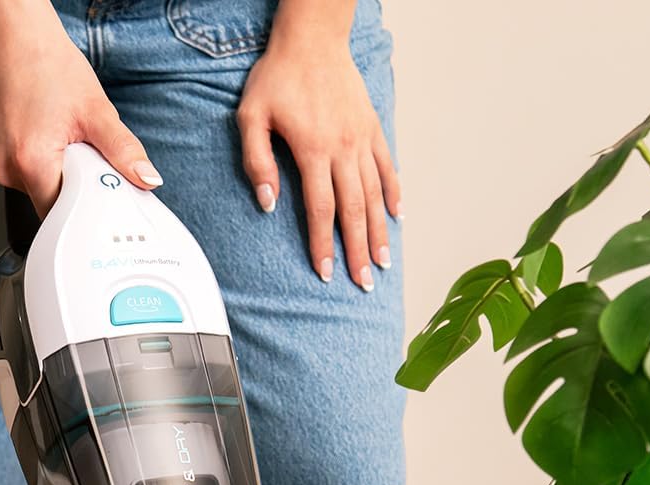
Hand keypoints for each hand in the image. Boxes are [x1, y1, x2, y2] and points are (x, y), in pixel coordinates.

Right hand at [0, 0, 162, 216]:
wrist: (11, 34)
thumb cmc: (48, 64)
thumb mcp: (96, 110)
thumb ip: (123, 150)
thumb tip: (148, 179)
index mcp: (31, 162)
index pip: (64, 214)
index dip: (87, 210)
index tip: (103, 196)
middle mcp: (6, 169)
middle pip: (50, 204)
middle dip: (74, 189)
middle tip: (85, 157)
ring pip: (38, 190)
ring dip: (58, 175)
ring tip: (62, 138)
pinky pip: (24, 176)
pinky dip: (41, 164)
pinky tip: (46, 136)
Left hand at [236, 26, 400, 289]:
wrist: (311, 37)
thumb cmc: (277, 75)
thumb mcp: (251, 116)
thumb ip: (257, 161)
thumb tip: (268, 202)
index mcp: (313, 150)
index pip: (321, 210)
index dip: (323, 245)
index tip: (327, 273)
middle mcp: (343, 148)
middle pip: (354, 210)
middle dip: (358, 250)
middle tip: (363, 283)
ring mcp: (362, 139)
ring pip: (375, 194)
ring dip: (380, 231)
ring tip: (382, 261)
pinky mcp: (372, 127)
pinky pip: (388, 166)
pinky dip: (394, 192)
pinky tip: (398, 216)